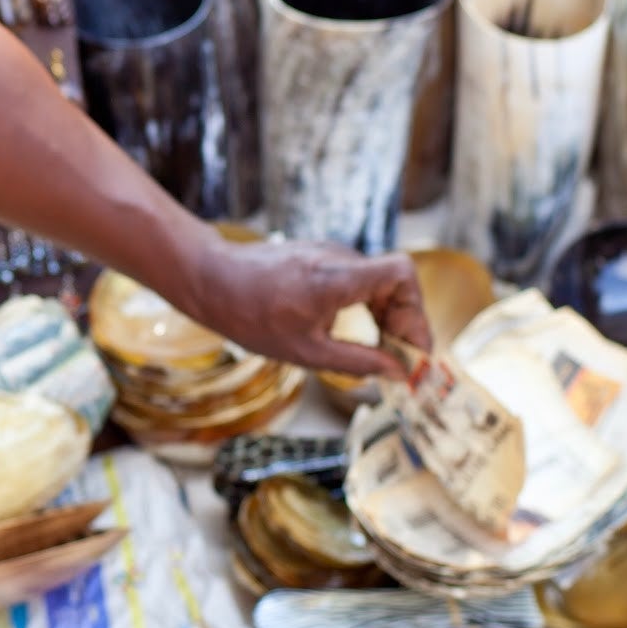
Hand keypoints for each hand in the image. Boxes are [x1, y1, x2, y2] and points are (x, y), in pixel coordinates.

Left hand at [183, 237, 431, 379]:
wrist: (210, 280)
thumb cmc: (249, 316)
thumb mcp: (305, 352)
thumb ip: (357, 362)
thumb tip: (399, 374)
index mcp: (337, 278)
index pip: (401, 273)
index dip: (415, 310)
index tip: (412, 347)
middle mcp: (338, 258)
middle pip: (396, 281)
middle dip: (405, 321)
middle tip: (402, 359)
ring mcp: (330, 253)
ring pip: (380, 281)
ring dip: (388, 315)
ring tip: (383, 350)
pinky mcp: (322, 257)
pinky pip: (361, 279)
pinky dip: (369, 305)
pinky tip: (359, 331)